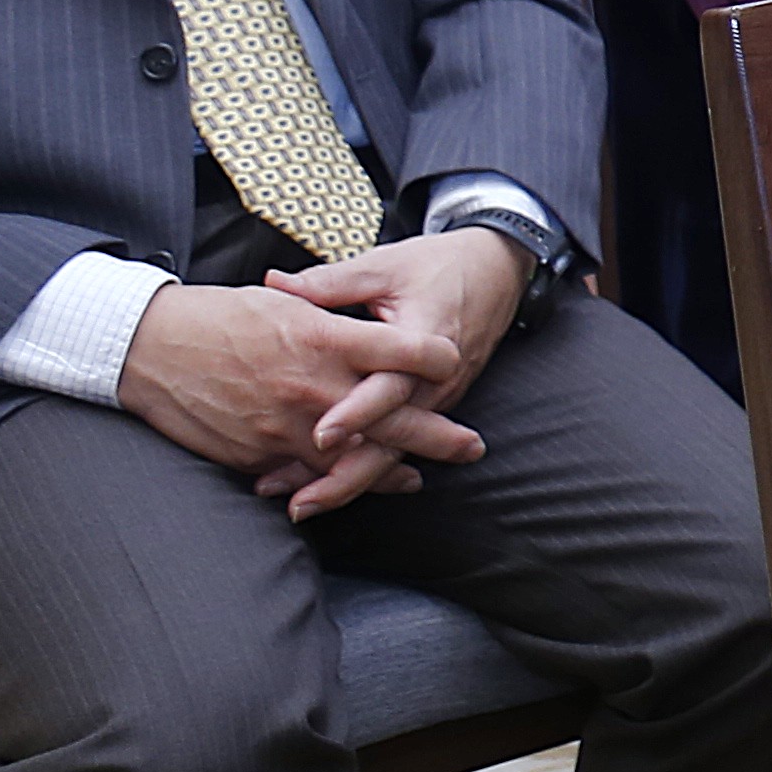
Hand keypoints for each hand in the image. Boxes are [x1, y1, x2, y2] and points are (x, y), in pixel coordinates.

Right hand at [118, 281, 470, 514]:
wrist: (150, 348)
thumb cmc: (219, 315)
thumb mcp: (283, 302)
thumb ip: (331, 316)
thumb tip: (367, 320)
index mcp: (325, 338)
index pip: (404, 352)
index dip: (435, 358)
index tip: (454, 362)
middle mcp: (314, 386)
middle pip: (393, 417)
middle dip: (438, 436)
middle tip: (472, 448)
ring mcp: (287, 426)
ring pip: (356, 459)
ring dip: (392, 471)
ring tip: (419, 479)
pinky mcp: (258, 454)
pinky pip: (306, 477)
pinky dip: (335, 485)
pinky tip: (355, 487)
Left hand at [259, 228, 525, 516]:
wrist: (498, 271)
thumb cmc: (438, 265)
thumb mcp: (384, 266)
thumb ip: (328, 283)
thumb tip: (274, 283)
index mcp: (428, 341)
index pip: (390, 386)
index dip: (356, 412)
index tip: (320, 435)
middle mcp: (436, 382)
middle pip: (393, 442)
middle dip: (346, 476)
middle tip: (300, 503)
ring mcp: (437, 399)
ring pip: (393, 453)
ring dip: (348, 481)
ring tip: (302, 506)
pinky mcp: (431, 406)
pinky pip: (397, 445)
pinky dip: (362, 468)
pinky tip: (325, 486)